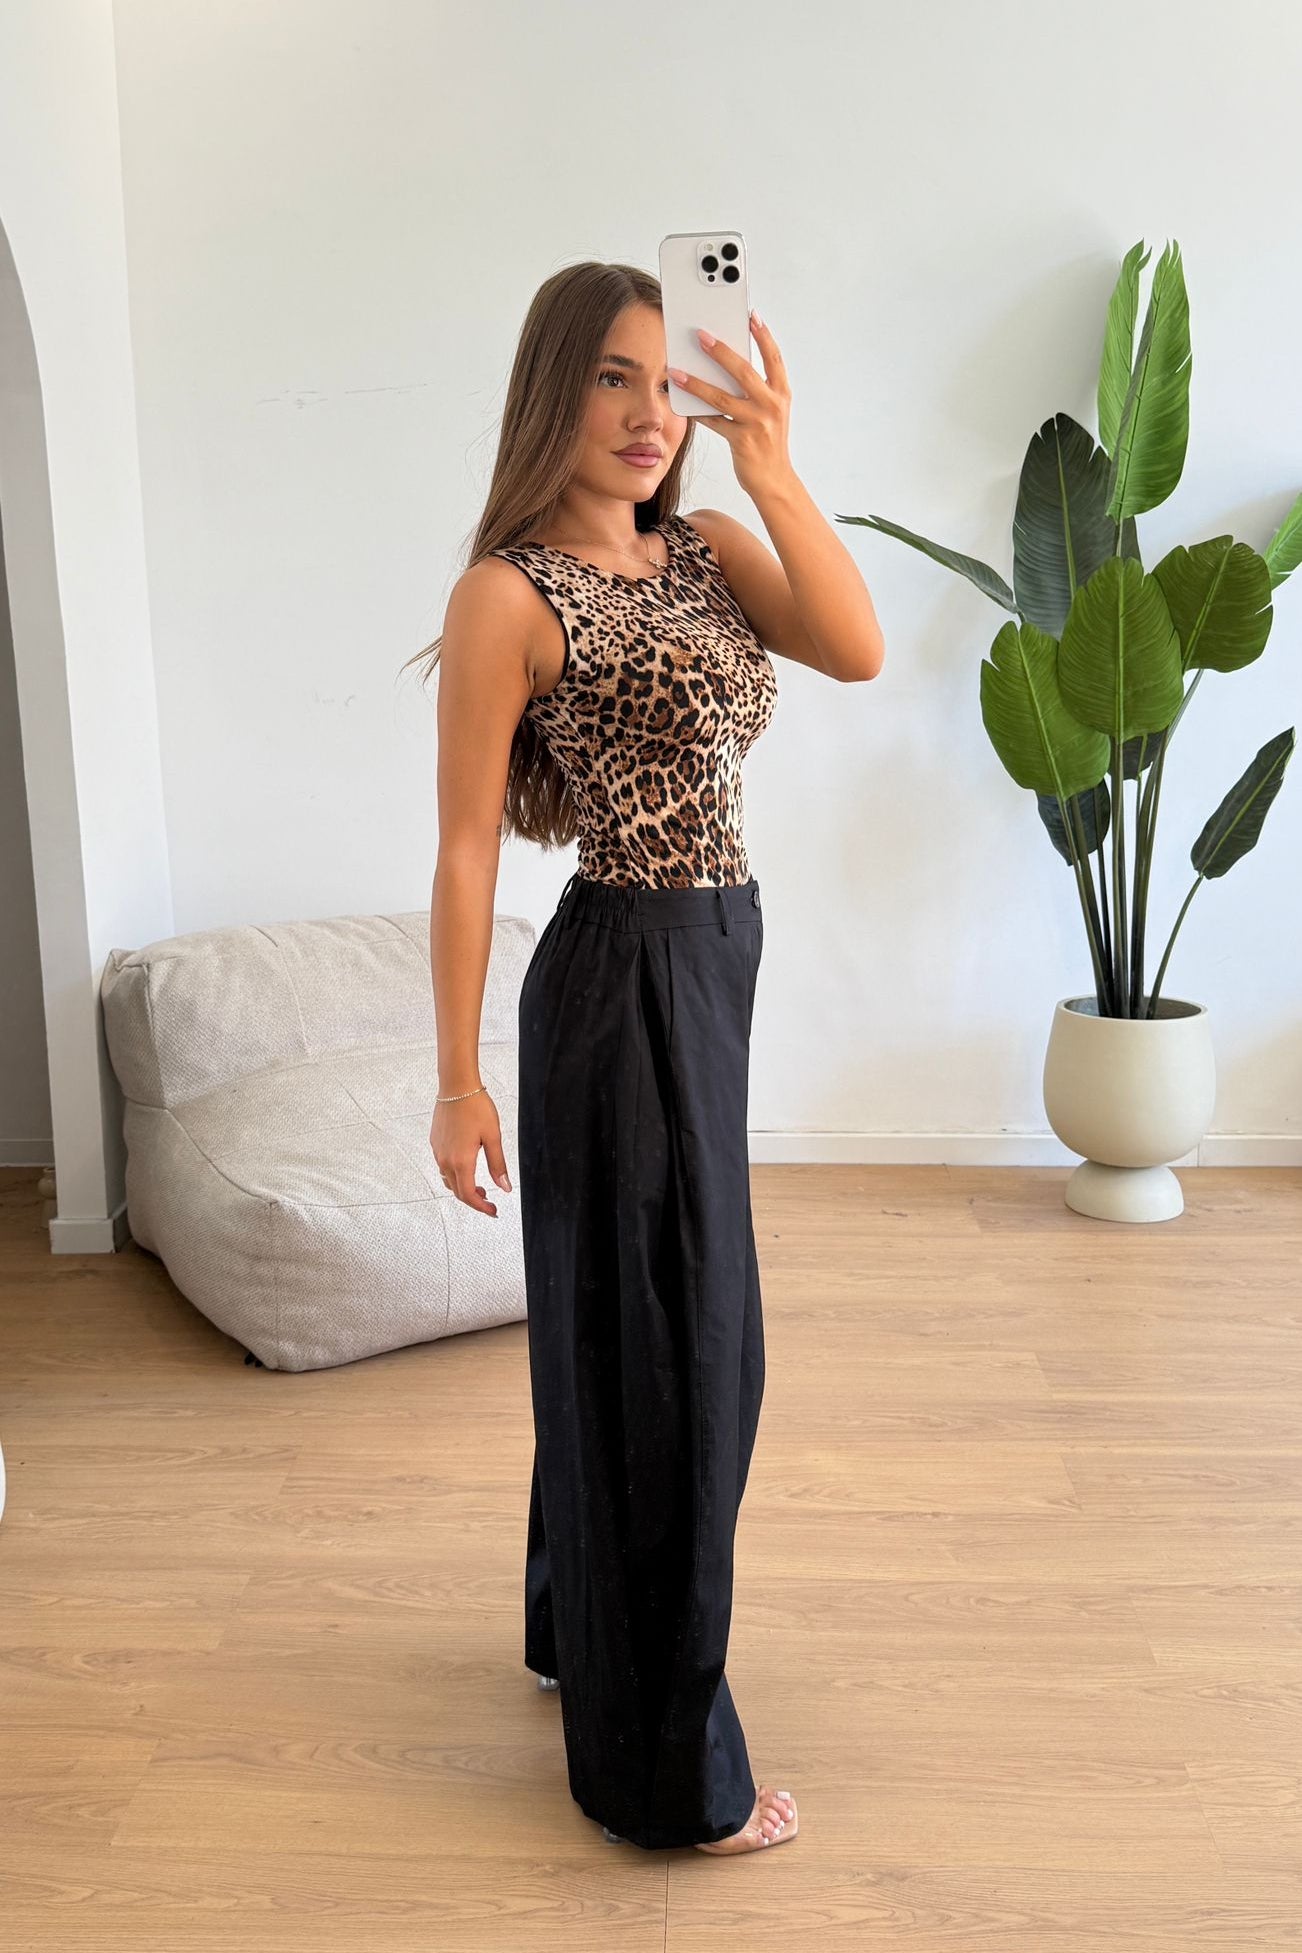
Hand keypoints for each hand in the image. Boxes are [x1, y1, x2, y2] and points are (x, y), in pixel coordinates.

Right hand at [430, 1091, 511, 1218]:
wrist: (456, 1087)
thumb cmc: (476, 1108)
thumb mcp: (493, 1137)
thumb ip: (497, 1165)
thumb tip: (504, 1188)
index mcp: (461, 1161)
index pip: (468, 1195)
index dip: (481, 1207)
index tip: (493, 1211)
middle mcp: (445, 1160)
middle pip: (457, 1191)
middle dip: (474, 1200)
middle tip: (490, 1201)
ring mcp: (438, 1152)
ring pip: (449, 1180)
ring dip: (463, 1188)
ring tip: (480, 1186)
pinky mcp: (435, 1144)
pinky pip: (443, 1167)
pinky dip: (456, 1175)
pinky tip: (467, 1167)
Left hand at [668, 311, 792, 499]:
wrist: (774, 480)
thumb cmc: (768, 441)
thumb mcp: (769, 412)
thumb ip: (754, 389)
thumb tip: (725, 364)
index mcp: (782, 393)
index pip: (773, 357)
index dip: (763, 335)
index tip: (750, 314)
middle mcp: (772, 405)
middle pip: (743, 370)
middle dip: (720, 350)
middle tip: (700, 334)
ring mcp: (758, 423)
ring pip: (722, 396)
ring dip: (697, 382)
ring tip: (677, 370)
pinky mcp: (742, 440)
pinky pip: (714, 421)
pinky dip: (697, 412)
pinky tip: (682, 400)